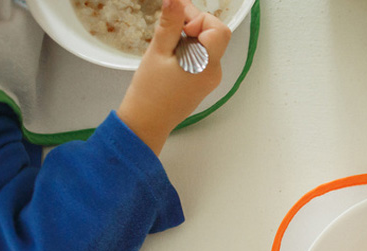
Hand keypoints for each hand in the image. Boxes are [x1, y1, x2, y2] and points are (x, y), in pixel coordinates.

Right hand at [118, 0, 231, 153]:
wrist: (147, 122)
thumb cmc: (150, 91)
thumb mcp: (157, 52)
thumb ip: (169, 24)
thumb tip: (175, 0)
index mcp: (206, 64)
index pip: (219, 29)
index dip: (200, 21)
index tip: (180, 26)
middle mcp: (214, 72)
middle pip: (214, 35)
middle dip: (193, 25)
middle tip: (168, 26)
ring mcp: (210, 79)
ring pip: (207, 46)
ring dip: (188, 38)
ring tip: (165, 45)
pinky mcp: (203, 83)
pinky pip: (202, 58)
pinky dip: (188, 50)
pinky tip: (170, 56)